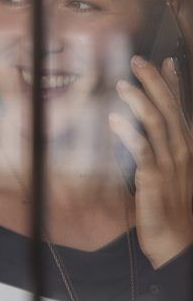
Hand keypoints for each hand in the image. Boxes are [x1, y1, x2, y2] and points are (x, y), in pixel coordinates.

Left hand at [111, 55, 192, 267]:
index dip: (174, 84)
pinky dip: (129, 132)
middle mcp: (182, 150)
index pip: (181, 108)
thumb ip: (159, 149)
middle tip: (137, 59)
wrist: (177, 241)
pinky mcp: (154, 178)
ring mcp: (170, 164)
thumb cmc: (170, 206)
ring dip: (139, 101)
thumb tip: (145, 129)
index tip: (166, 60)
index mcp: (186, 147)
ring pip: (156, 124)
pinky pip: (142, 150)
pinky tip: (114, 119)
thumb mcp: (169, 172)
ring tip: (122, 83)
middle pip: (168, 108)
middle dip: (154, 82)